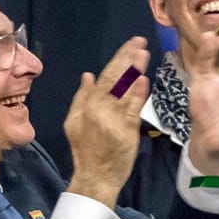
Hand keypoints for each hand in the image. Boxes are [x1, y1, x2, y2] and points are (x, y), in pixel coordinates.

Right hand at [62, 37, 149, 205]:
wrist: (96, 175)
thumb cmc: (85, 149)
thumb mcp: (73, 122)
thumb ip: (81, 97)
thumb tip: (88, 75)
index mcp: (88, 105)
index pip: (105, 75)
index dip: (119, 58)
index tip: (130, 45)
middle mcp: (100, 109)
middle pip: (116, 78)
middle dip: (129, 58)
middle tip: (140, 42)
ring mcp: (114, 120)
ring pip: (126, 91)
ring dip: (136, 70)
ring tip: (144, 54)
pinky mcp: (127, 131)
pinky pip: (134, 109)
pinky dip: (139, 94)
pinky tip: (144, 80)